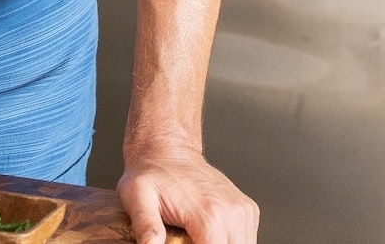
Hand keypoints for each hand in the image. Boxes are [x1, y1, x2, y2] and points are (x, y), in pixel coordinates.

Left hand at [117, 141, 257, 243]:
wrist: (166, 149)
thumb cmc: (151, 174)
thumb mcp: (137, 197)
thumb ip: (146, 226)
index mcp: (209, 215)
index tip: (183, 242)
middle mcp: (232, 212)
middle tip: (187, 237)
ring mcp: (242, 210)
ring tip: (196, 234)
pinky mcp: (247, 209)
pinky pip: (245, 237)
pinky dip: (229, 240)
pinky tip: (209, 231)